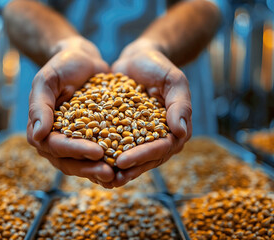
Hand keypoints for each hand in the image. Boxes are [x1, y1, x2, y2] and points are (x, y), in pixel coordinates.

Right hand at [27, 36, 114, 184]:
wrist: (83, 60)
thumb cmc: (62, 66)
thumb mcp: (47, 80)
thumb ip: (40, 106)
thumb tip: (36, 135)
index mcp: (42, 128)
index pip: (55, 145)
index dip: (75, 150)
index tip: (96, 152)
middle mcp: (57, 139)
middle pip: (70, 161)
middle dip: (89, 168)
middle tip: (110, 173)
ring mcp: (75, 141)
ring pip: (84, 162)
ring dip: (100, 170)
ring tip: (119, 176)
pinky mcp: (92, 137)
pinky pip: (100, 154)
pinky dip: (110, 161)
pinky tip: (125, 167)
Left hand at [111, 38, 191, 186]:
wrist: (137, 59)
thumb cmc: (158, 67)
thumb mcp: (174, 80)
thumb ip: (181, 104)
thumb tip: (182, 132)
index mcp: (174, 129)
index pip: (161, 148)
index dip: (143, 156)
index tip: (123, 161)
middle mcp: (159, 136)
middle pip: (146, 158)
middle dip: (128, 168)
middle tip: (109, 177)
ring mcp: (141, 136)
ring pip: (131, 156)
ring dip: (116, 169)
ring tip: (99, 177)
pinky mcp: (125, 131)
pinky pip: (117, 145)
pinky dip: (106, 154)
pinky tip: (91, 161)